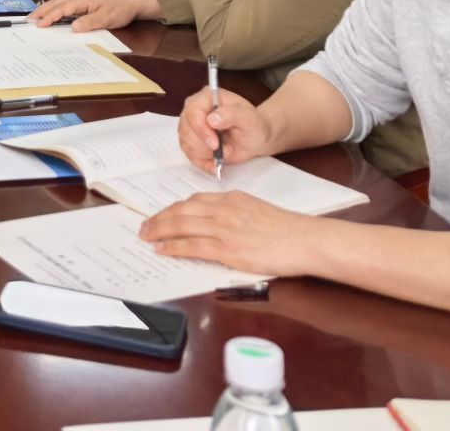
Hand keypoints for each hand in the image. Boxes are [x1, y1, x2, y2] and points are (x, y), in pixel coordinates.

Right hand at [31, 0, 155, 31]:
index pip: (62, 8)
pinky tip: (50, 15)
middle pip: (55, 3)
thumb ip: (90, 22)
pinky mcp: (82, 1)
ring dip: (45, 9)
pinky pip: (63, 4)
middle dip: (41, 11)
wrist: (130, 2)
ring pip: (58, 2)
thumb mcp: (107, 18)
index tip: (39, 25)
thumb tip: (73, 27)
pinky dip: (53, 9)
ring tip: (34, 18)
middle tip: (28, 20)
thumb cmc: (119, 10)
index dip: (50, 17)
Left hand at [138, 192, 319, 276]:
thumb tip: (216, 224)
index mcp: (231, 199)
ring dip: (159, 231)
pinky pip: (192, 246)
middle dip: (160, 218)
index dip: (174, 209)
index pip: (193, 201)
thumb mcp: (256, 210)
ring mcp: (224, 229)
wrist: (304, 239)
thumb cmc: (287, 229)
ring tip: (146, 236)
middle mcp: (223, 210)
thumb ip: (234, 213)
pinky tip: (162, 250)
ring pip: (181, 226)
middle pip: (181, 211)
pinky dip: (173, 247)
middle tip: (145, 225)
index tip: (162, 214)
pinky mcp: (227, 249)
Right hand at [176, 86, 275, 169]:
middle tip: (227, 149)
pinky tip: (216, 164)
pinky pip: (189, 155)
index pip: (193, 112)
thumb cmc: (254, 125)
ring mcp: (191, 126)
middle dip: (206, 146)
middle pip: (186, 130)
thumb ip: (232, 114)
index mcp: (207, 97)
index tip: (215, 144)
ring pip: (186, 144)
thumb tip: (211, 119)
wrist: (255, 139)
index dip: (201, 130)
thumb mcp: (249, 118)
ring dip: (207, 154)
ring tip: (226, 151)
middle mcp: (195, 109)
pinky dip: (203, 163)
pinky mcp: (192, 142)